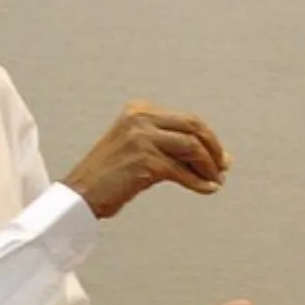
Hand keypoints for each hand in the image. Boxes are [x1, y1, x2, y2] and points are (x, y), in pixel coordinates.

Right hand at [63, 99, 231, 218]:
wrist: (80, 195)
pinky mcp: (145, 160)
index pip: (187, 119)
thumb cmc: (110, 177)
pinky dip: (198, 182)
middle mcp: (140, 118)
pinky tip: (206, 189)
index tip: (220, 156)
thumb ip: (170, 146)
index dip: (209, 137)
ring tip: (216, 180)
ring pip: (191, 147)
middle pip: (194, 126)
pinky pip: (182, 170)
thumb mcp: (139, 150)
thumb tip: (215, 157)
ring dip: (209, 166)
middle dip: (214, 147)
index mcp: (140, 110)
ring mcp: (142, 137)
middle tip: (224, 167)